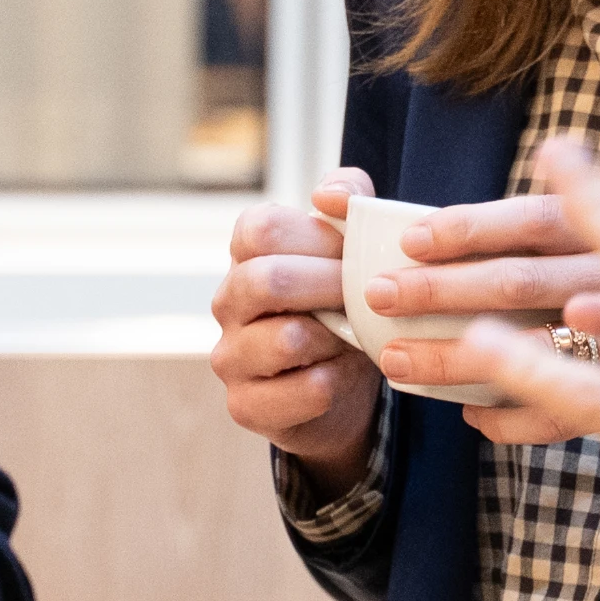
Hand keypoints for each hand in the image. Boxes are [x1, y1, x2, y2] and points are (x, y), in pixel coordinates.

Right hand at [214, 170, 384, 496]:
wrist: (344, 384)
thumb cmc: (343, 303)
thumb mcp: (352, 247)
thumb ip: (349, 200)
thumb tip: (328, 195)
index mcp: (247, 255)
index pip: (262, 228)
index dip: (317, 239)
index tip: (352, 254)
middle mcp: (227, 302)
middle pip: (267, 280)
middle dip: (330, 286)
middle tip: (371, 296)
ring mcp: (230, 356)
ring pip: (286, 340)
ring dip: (336, 339)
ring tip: (355, 338)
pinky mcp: (246, 405)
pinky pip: (303, 391)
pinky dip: (336, 382)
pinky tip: (342, 375)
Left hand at [387, 184, 599, 449]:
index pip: (561, 218)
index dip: (482, 223)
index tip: (416, 231)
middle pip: (538, 277)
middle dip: (452, 276)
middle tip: (379, 284)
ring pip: (549, 344)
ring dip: (469, 344)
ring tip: (400, 348)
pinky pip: (591, 419)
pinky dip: (530, 414)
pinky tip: (479, 418)